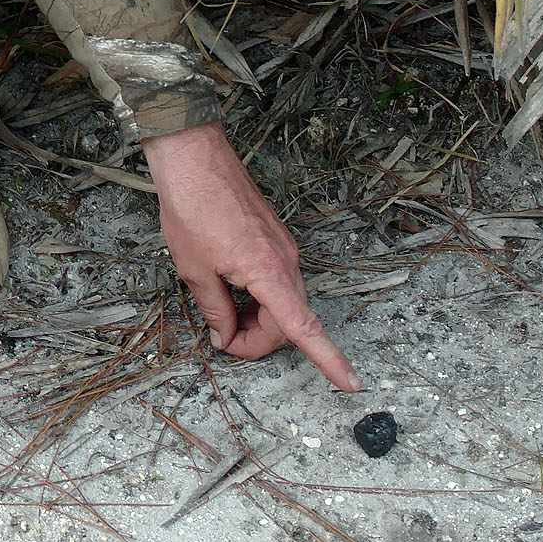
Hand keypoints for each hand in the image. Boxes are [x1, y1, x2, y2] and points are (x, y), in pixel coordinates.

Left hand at [142, 121, 355, 389]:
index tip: (351, 383)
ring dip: (258, 319)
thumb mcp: (195, 270)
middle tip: (221, 336)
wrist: (194, 158)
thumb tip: (226, 336)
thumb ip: (215, 310)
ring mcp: (283, 248)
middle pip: (287, 322)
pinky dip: (259, 297)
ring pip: (282, 303)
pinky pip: (277, 281)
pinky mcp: (276, 240)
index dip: (328, 358)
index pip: (302, 327)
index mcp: (268, 272)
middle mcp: (285, 261)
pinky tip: (230, 289)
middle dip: (257, 339)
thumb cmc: (192, 209)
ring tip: (221, 311)